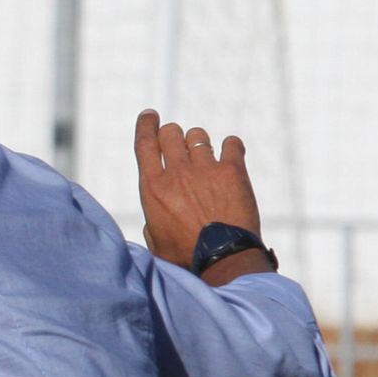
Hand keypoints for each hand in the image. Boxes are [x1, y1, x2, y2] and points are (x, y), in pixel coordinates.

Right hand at [133, 109, 262, 270]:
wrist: (224, 260)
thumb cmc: (186, 257)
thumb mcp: (155, 240)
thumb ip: (153, 220)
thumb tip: (156, 215)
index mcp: (152, 187)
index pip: (145, 143)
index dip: (146, 125)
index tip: (150, 115)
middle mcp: (177, 173)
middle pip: (171, 134)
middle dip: (173, 134)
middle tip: (178, 142)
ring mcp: (205, 169)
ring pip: (198, 136)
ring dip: (198, 141)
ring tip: (203, 154)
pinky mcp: (233, 171)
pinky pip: (231, 144)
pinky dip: (230, 146)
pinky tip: (231, 152)